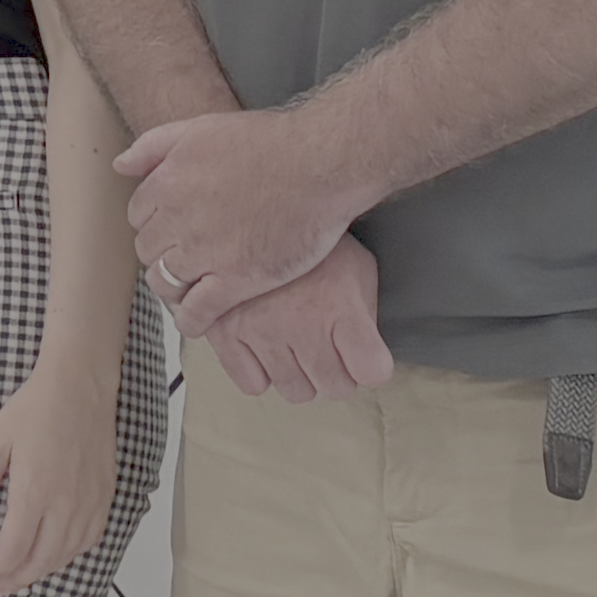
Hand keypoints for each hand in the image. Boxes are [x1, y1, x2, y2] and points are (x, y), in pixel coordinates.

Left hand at [0, 348, 122, 593]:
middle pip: (41, 560)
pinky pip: (89, 540)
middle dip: (16, 579)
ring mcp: (89, 504)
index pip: (13, 549)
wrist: (80, 388)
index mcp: (34, 493)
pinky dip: (70, 556)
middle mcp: (65, 505)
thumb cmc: (35, 410)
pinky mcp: (105, 498)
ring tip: (21, 577)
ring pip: (66, 555)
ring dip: (42, 572)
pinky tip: (56, 556)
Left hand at [115, 104, 356, 319]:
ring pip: (165, 281)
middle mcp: (177, 221)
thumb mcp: (198, 129)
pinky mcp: (237, 280)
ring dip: (171, 286)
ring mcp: (205, 253)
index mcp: (166, 184)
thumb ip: (153, 146)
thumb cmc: (265, 143)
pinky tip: (195, 322)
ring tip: (187, 287)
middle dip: (161, 253)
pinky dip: (191, 320)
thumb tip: (120, 166)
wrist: (318, 165)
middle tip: (182, 257)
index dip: (155, 223)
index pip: (139, 216)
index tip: (171, 229)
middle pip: (149, 249)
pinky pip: (198, 311)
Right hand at [196, 233, 391, 402]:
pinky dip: (260, 371)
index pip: (371, 372)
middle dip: (336, 371)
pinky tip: (265, 347)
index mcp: (342, 307)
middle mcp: (303, 326)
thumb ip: (364, 312)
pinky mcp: (225, 332)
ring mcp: (262, 332)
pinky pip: (252, 384)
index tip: (362, 354)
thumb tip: (366, 350)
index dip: (369, 364)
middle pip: (336, 387)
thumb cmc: (310, 240)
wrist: (249, 205)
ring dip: (300, 373)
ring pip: (296, 392)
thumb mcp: (356, 266)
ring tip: (295, 344)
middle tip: (327, 346)